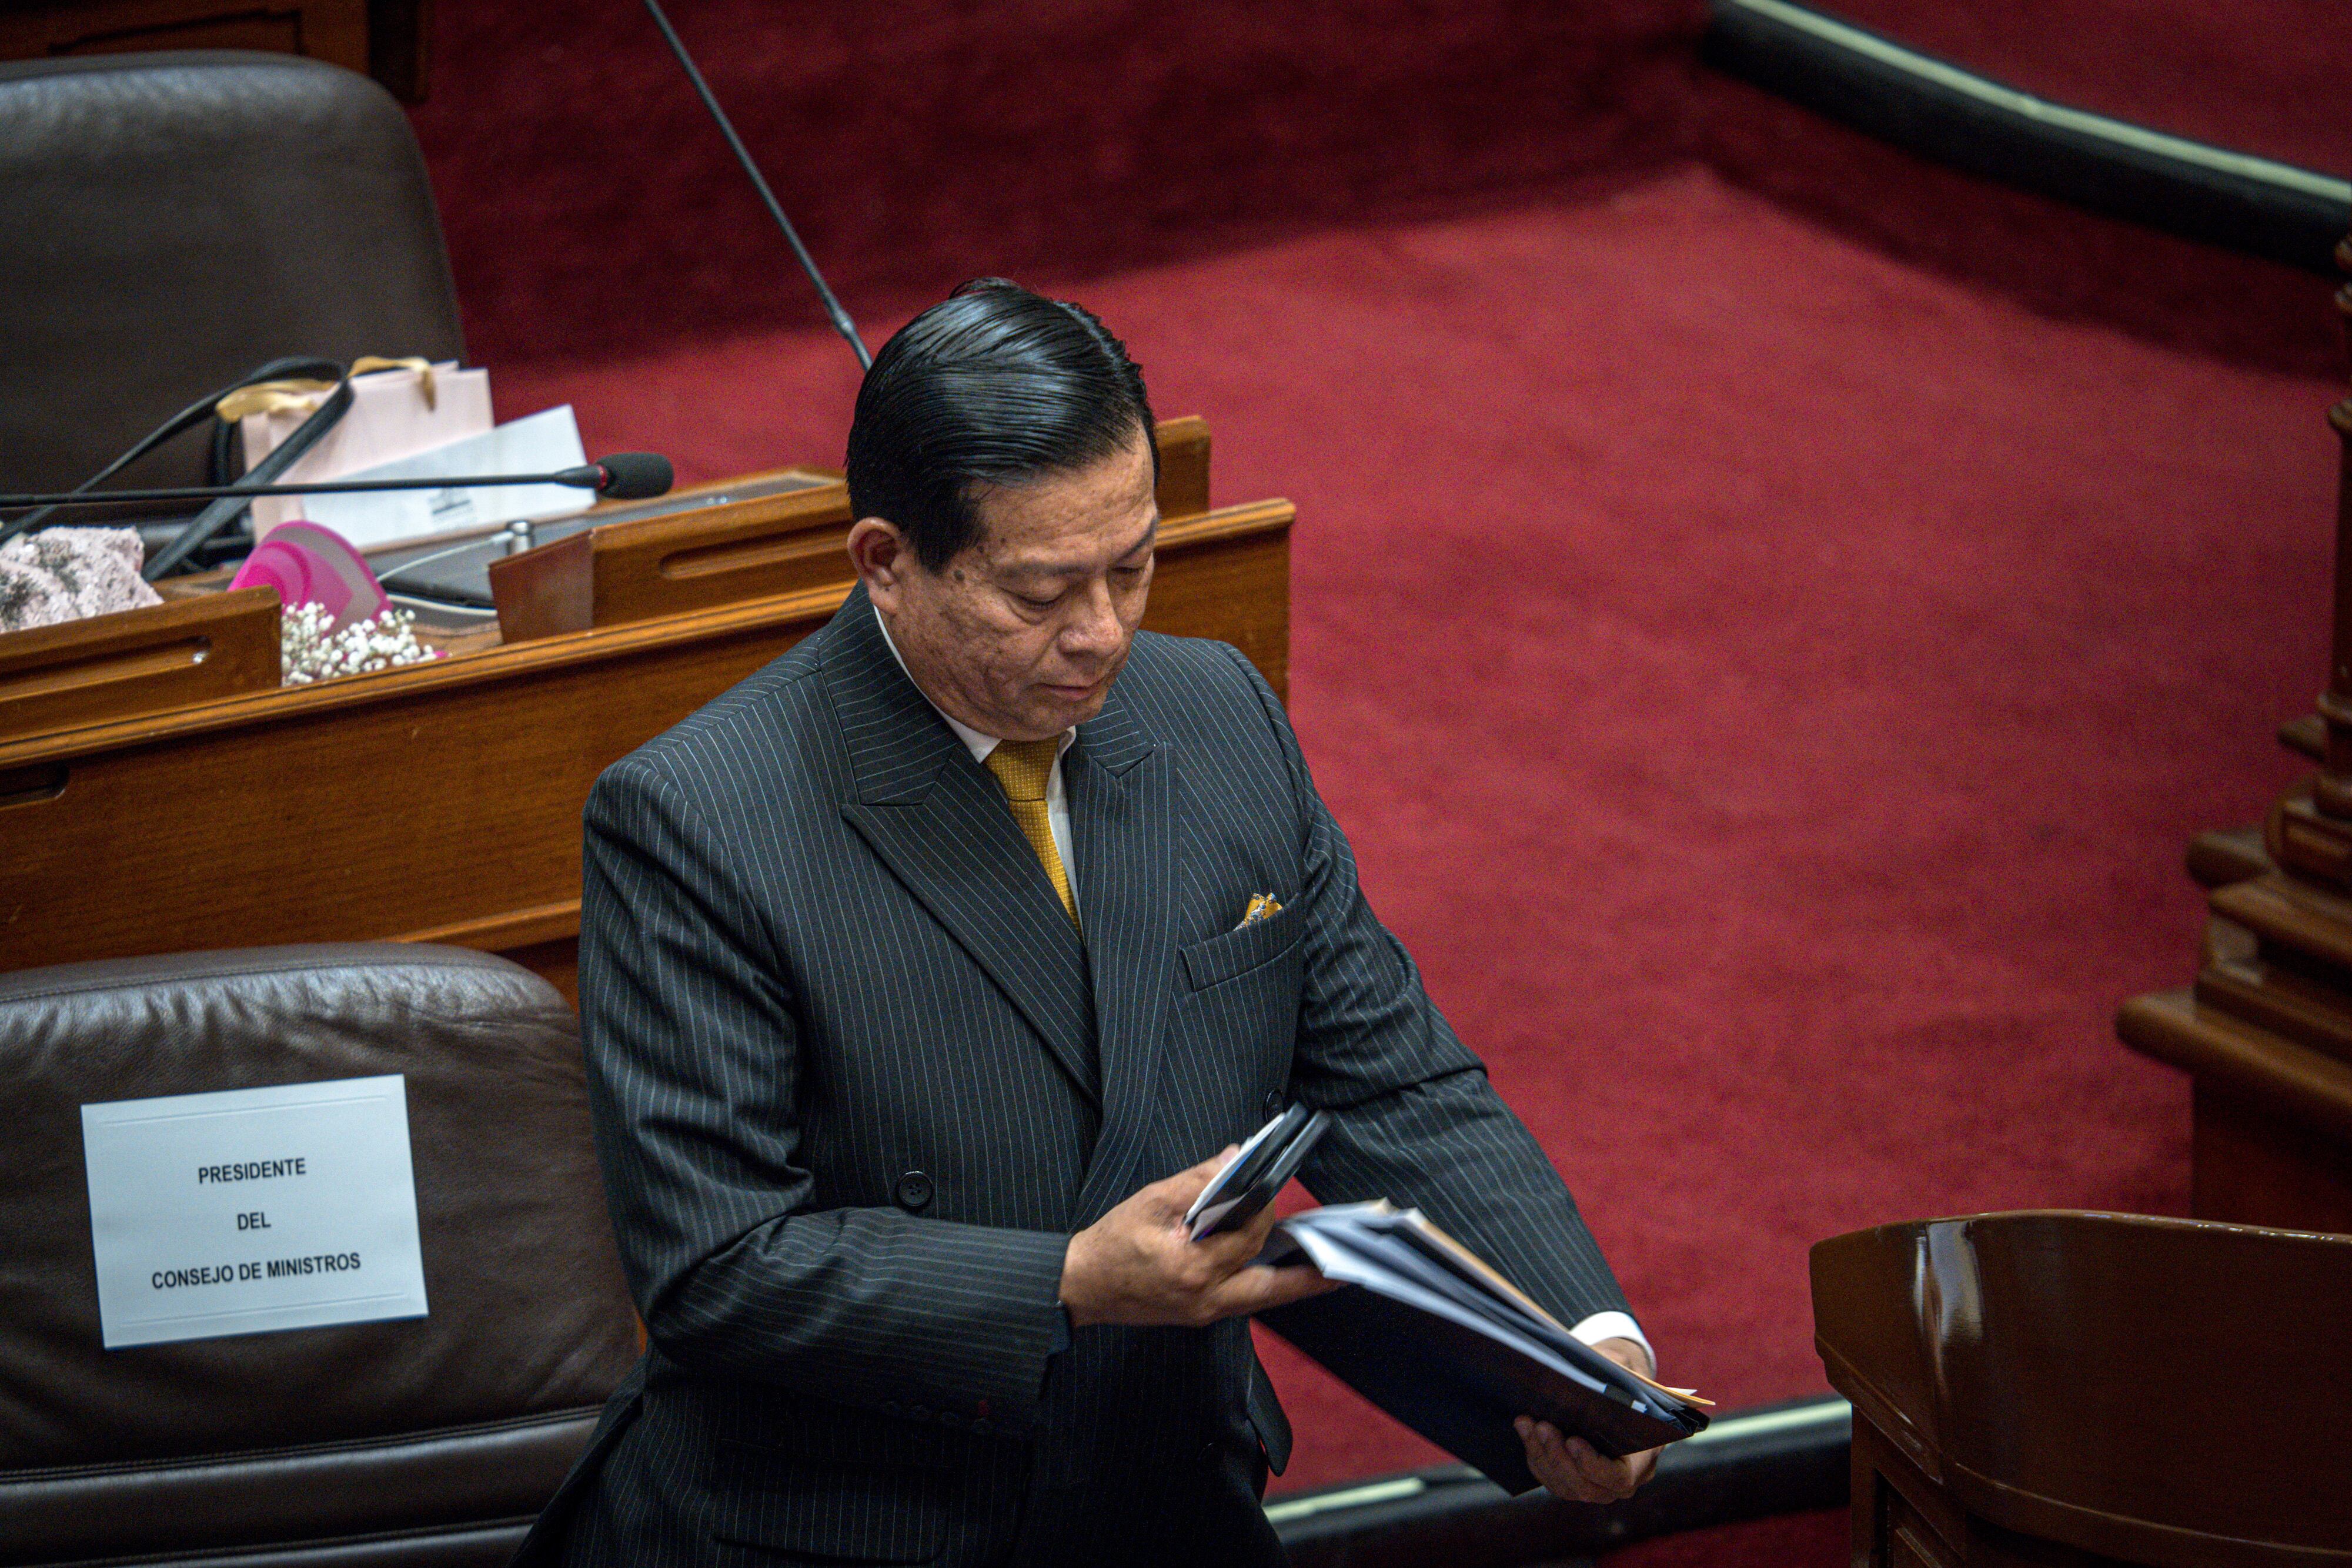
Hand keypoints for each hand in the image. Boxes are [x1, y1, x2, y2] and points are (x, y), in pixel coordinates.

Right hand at [1060, 1149, 1339, 1327]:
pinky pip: (1247, 1300)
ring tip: (1330, 1269)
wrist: (1081, 1287)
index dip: (1267, 1207)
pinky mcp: (1202, 1315)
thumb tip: (1236, 1159)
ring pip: (1266, 1299)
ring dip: (1297, 1283)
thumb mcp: (1151, 1201)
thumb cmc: (1111, 1243)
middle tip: (1346, 1262)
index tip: (1278, 1185)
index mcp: (1193, 1268)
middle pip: (1275, 1286)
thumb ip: (1199, 1181)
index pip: (1249, 1234)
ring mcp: (1206, 1312)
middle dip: (1311, 1272)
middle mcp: (1207, 1298)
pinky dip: (1269, 1285)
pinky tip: (1284, 1268)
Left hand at [1516, 1336, 1662, 1503]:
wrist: (1622, 1402)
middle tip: (1543, 1426)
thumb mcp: (1627, 1385)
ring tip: (1527, 1423)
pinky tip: (1525, 1428)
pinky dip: (1535, 1453)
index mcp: (1641, 1464)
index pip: (1617, 1477)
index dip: (1592, 1464)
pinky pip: (1550, 1478)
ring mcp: (1594, 1488)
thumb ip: (1614, 1386)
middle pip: (1584, 1486)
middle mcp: (1618, 1485)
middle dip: (1558, 1455)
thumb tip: (1588, 1377)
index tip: (1572, 1441)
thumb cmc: (1626, 1391)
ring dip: (1541, 1453)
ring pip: (1562, 1484)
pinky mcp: (1572, 1483)